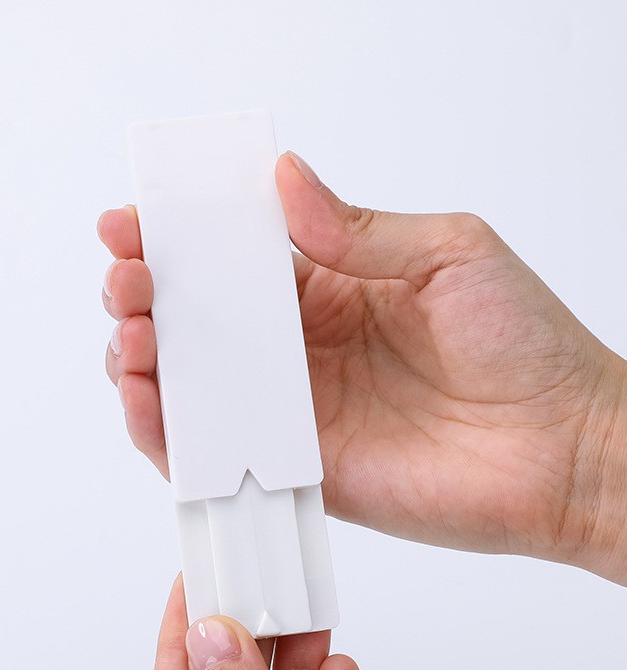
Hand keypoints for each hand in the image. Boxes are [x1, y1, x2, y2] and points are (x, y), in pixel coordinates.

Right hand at [99, 152, 626, 582]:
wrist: (560, 451)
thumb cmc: (524, 347)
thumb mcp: (449, 253)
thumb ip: (358, 229)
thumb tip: (284, 181)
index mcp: (327, 290)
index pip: (230, 260)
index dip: (178, 238)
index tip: (134, 220)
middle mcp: (297, 351)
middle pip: (194, 320)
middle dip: (142, 293)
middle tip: (126, 275)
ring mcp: (290, 411)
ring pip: (188, 385)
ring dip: (139, 358)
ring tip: (131, 333)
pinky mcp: (292, 469)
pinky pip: (213, 454)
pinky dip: (165, 432)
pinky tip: (145, 400)